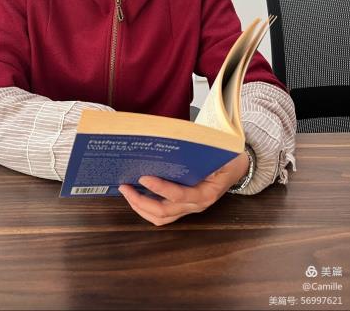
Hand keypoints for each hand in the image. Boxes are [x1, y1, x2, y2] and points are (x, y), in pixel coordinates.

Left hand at [118, 151, 249, 225]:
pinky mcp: (183, 208)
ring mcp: (189, 209)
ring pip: (161, 218)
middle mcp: (196, 205)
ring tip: (126, 192)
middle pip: (164, 212)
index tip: (144, 177)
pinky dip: (147, 209)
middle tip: (124, 186)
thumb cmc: (227, 158)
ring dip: (141, 208)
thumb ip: (200, 153)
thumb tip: (176, 143)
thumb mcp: (219, 154)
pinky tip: (136, 196)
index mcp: (206, 193)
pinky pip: (163, 215)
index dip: (160, 188)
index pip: (179, 195)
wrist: (238, 167)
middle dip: (141, 201)